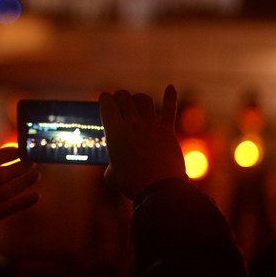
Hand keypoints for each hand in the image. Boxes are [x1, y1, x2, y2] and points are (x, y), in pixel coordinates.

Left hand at [0, 128, 39, 250]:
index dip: (6, 154)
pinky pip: (10, 207)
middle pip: (4, 173)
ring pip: (10, 189)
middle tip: (34, 160)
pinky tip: (36, 196)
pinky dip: (23, 202)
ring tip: (37, 174)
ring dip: (24, 181)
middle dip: (19, 167)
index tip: (20, 148)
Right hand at [99, 84, 185, 199]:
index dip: (104, 99)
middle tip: (119, 102)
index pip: (107, 103)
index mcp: (114, 131)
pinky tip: (171, 87)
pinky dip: (170, 96)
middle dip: (120, 97)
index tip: (105, 100)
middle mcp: (132, 123)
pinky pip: (169, 108)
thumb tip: (115, 165)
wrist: (159, 189)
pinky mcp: (167, 130)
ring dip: (138, 98)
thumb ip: (111, 164)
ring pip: (144, 99)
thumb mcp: (111, 174)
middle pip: (124, 97)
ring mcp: (151, 125)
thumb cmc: (132, 184)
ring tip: (137, 102)